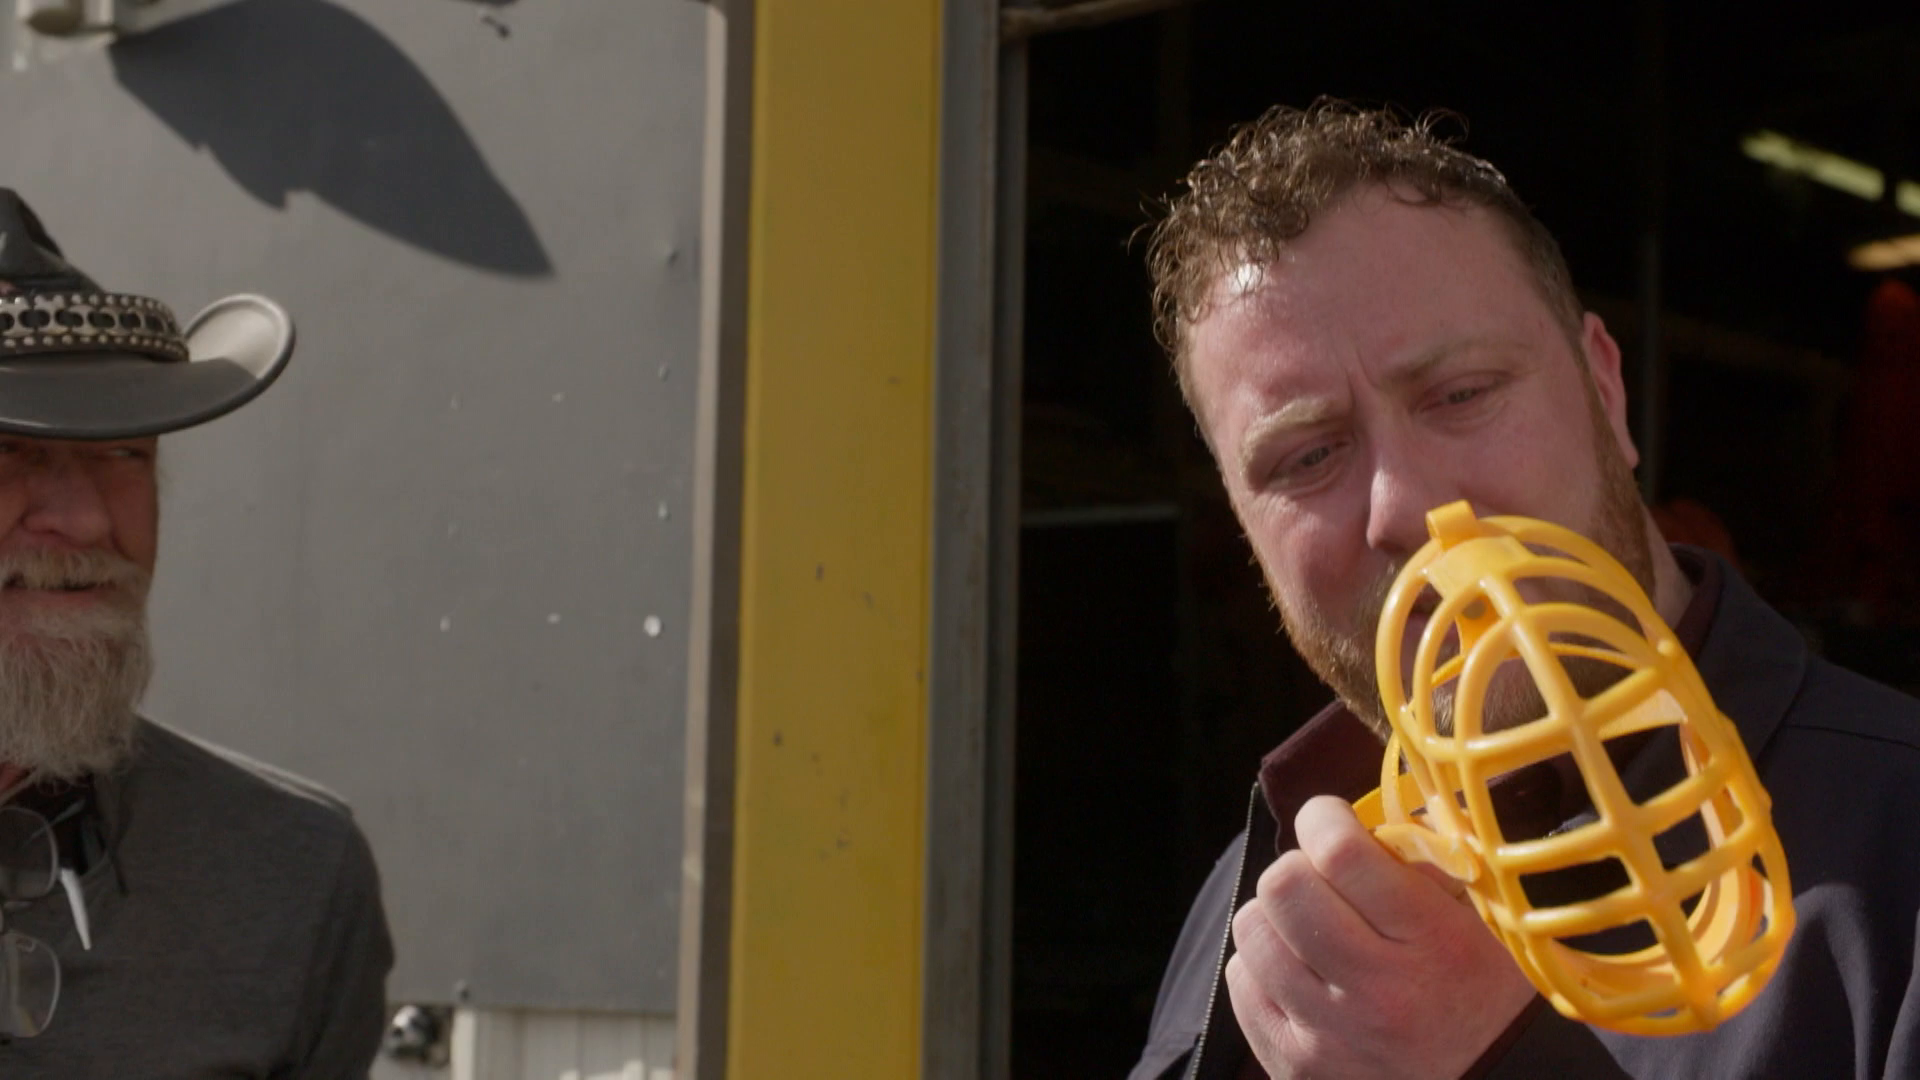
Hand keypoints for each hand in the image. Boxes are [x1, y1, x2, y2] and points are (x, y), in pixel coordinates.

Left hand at [1225, 795, 1536, 1078]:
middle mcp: (1378, 993)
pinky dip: (1265, 964)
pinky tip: (1305, 973)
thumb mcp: (1489, 924)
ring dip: (1278, 917)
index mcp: (1434, 944)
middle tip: (1324, 880)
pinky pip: (1242, 979)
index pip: (1341, 852)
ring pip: (1252, 929)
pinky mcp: (1295, 1065)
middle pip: (1283, 887)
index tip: (1331, 819)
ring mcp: (1330, 1035)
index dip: (1324, 818)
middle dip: (1299, 868)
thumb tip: (1383, 817)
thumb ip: (1440, 864)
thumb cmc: (1486, 996)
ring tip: (1314, 929)